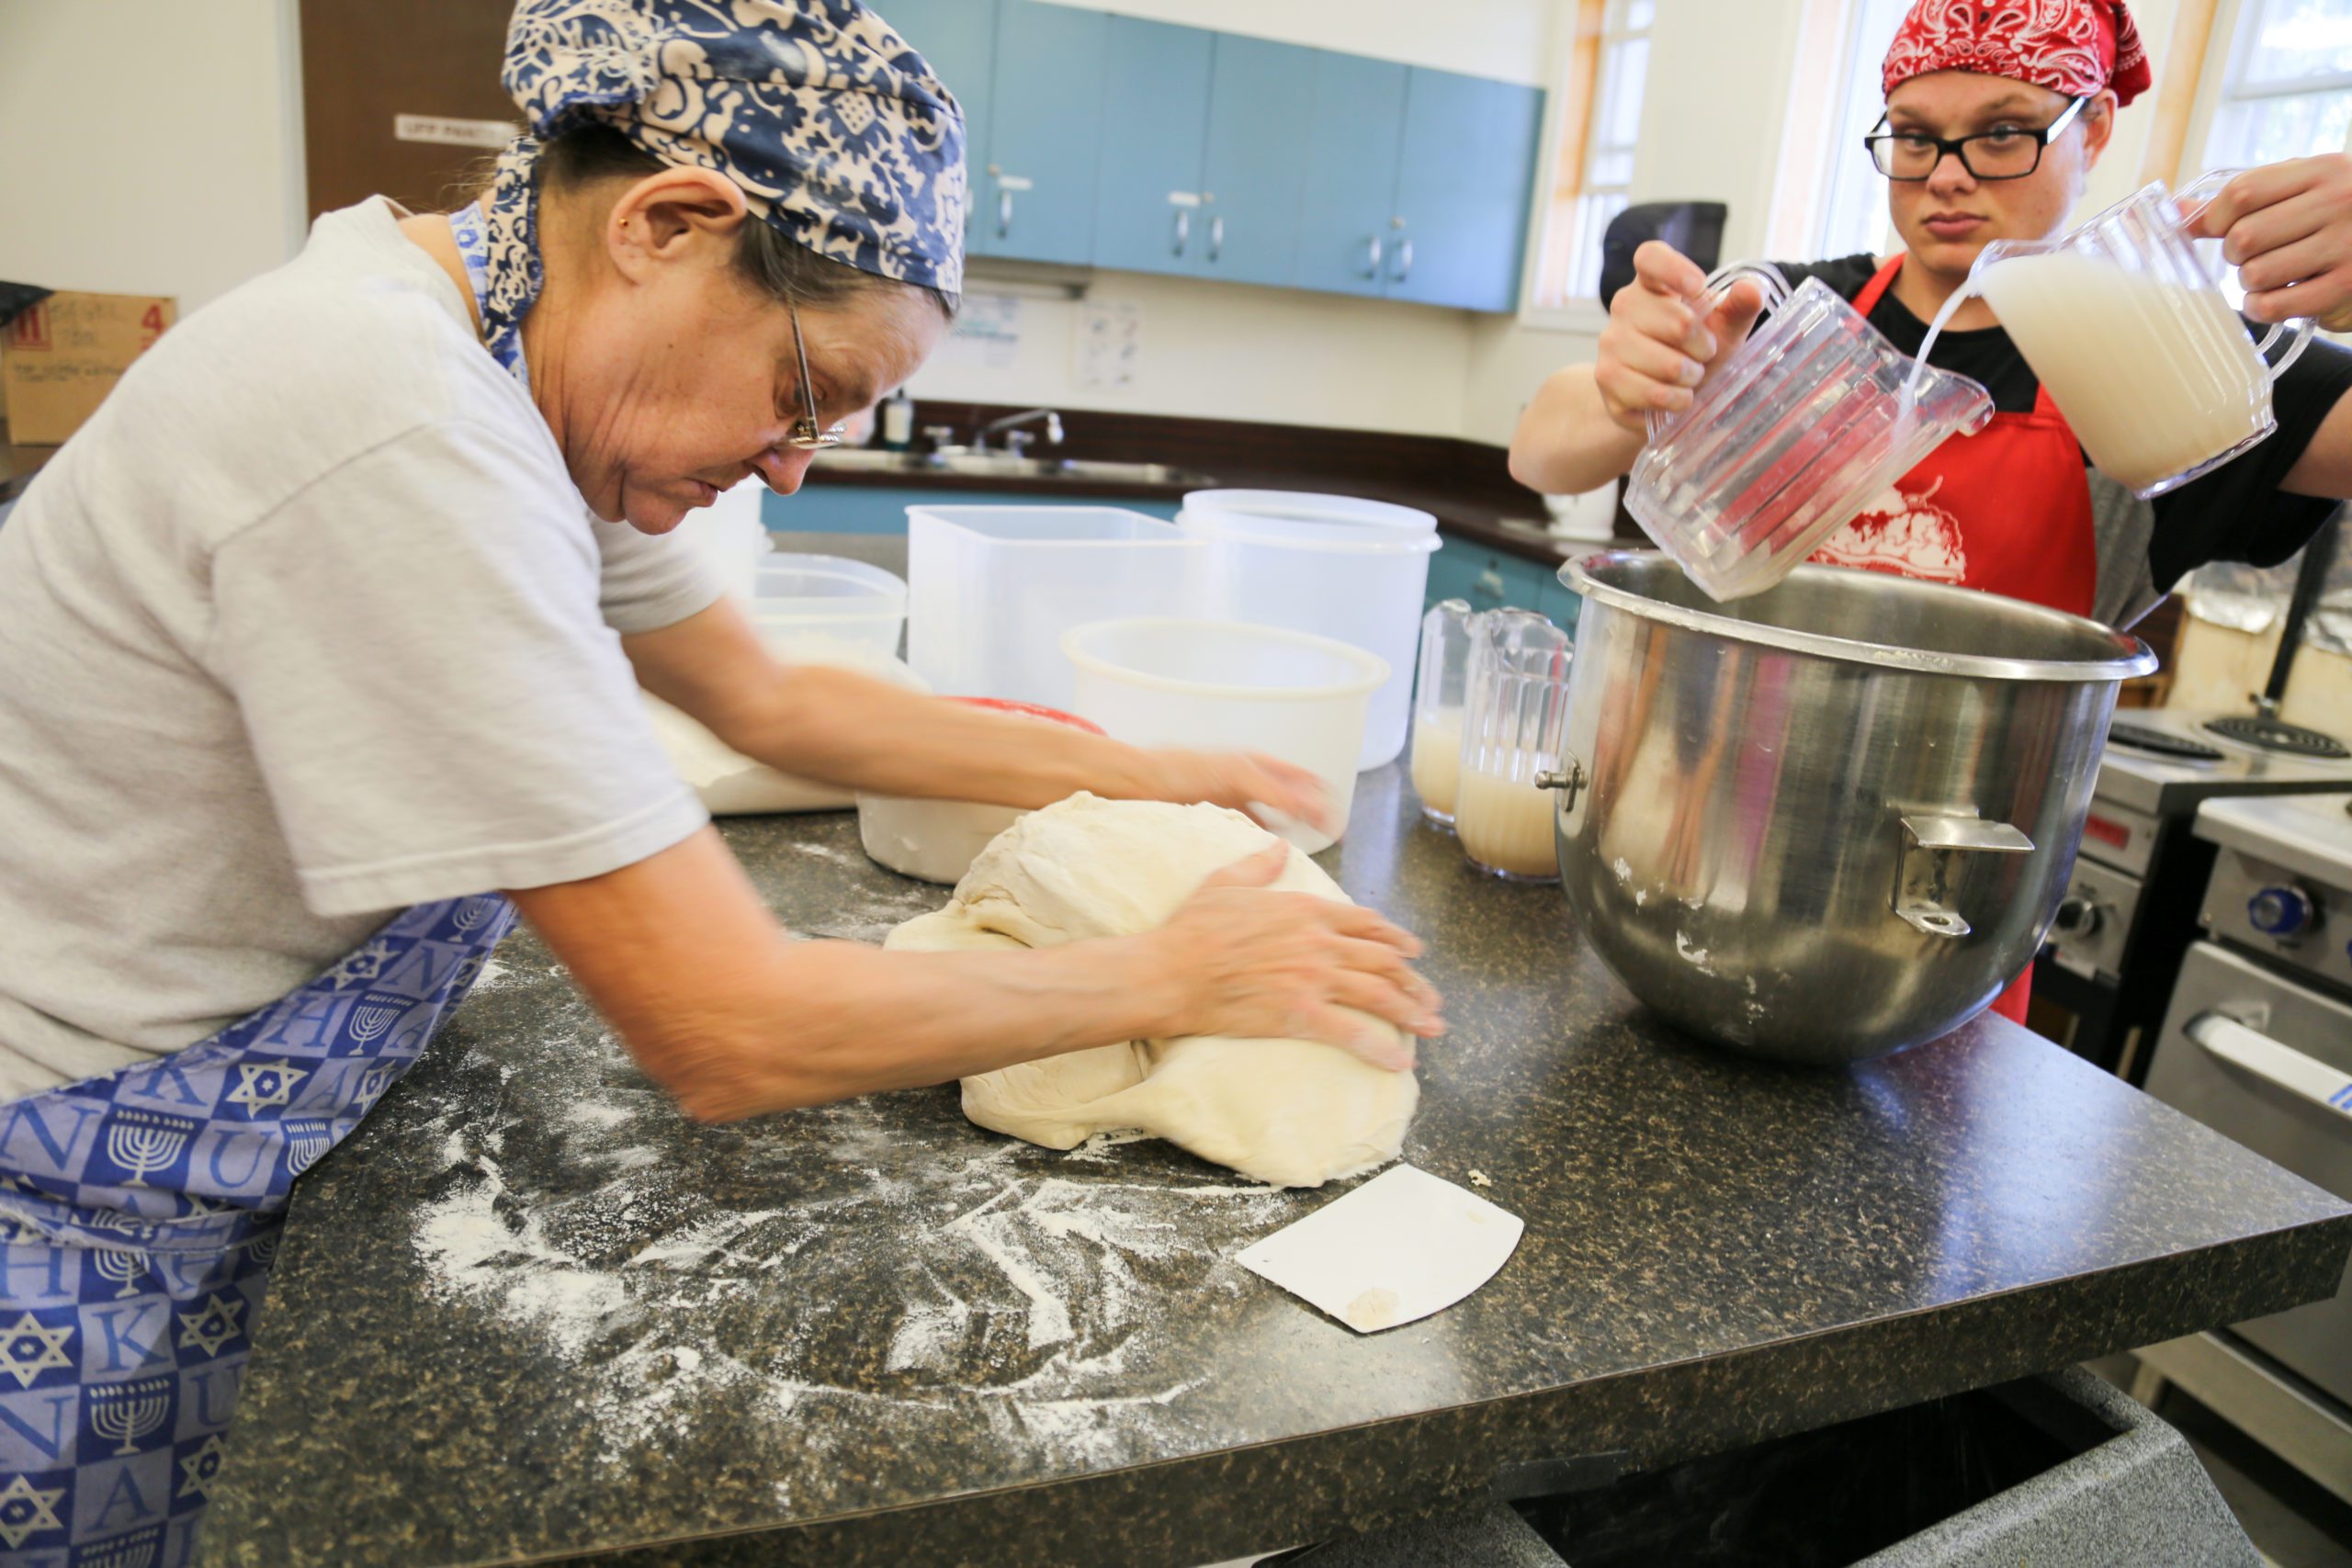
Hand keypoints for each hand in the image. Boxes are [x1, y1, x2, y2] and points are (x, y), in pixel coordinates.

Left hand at [1142, 748, 1333, 836]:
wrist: (1141, 783)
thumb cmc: (1186, 768)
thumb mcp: (1240, 775)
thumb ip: (1276, 791)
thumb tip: (1312, 809)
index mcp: (1259, 764)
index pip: (1304, 780)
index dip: (1324, 799)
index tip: (1336, 825)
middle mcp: (1251, 782)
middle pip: (1293, 800)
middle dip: (1312, 818)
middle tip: (1327, 842)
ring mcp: (1235, 801)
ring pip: (1273, 819)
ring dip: (1288, 833)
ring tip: (1301, 855)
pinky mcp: (1219, 820)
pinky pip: (1249, 833)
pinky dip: (1261, 843)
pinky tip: (1265, 856)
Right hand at [1147, 845, 1441, 1069]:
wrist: (1171, 971)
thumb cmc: (1192, 929)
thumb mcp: (1226, 883)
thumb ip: (1259, 865)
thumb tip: (1277, 847)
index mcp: (1306, 909)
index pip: (1366, 922)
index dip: (1395, 938)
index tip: (1413, 951)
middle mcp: (1319, 942)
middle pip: (1383, 960)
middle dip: (1414, 980)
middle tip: (1431, 996)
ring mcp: (1313, 978)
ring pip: (1378, 994)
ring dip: (1411, 1012)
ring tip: (1432, 1026)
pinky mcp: (1301, 1014)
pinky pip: (1352, 1033)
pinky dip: (1380, 1049)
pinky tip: (1399, 1063)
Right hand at [1594, 240, 1769, 434]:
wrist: (1659, 396)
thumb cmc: (1693, 353)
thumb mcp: (1723, 328)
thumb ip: (1740, 307)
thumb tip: (1753, 288)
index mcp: (1652, 283)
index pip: (1650, 258)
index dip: (1674, 269)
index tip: (1699, 287)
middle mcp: (1624, 305)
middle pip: (1678, 322)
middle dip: (1703, 348)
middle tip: (1702, 355)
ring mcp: (1610, 342)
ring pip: (1668, 365)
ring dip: (1690, 378)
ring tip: (1688, 378)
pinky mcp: (1606, 378)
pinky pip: (1654, 393)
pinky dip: (1676, 401)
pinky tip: (1676, 397)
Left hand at [2188, 154, 2351, 331]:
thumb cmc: (2342, 214)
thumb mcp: (2305, 189)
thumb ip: (2247, 198)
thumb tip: (2179, 213)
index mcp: (2324, 171)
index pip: (2243, 192)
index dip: (2215, 218)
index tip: (2218, 229)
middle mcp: (2339, 202)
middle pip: (2244, 236)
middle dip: (2235, 254)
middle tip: (2252, 255)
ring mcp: (2347, 245)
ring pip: (2256, 273)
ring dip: (2250, 282)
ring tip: (2271, 274)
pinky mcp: (2347, 286)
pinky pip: (2275, 305)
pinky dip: (2260, 307)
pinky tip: (2270, 300)